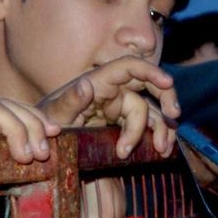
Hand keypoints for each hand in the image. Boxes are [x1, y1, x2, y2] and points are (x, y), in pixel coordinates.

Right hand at [0, 95, 61, 217]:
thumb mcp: (8, 175)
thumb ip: (23, 154)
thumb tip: (54, 137)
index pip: (15, 108)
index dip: (36, 115)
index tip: (55, 131)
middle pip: (3, 104)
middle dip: (29, 123)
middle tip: (41, 152)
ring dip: (12, 125)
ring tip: (24, 154)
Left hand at [39, 55, 179, 158]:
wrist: (43, 145)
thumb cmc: (45, 127)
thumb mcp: (53, 116)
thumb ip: (70, 101)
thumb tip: (87, 85)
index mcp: (98, 83)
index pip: (129, 67)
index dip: (150, 70)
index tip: (168, 82)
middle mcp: (113, 92)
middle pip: (149, 85)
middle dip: (166, 97)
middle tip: (173, 116)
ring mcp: (120, 109)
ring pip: (151, 112)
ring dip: (160, 129)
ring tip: (160, 150)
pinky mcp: (124, 125)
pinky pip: (148, 127)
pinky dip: (157, 137)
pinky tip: (160, 151)